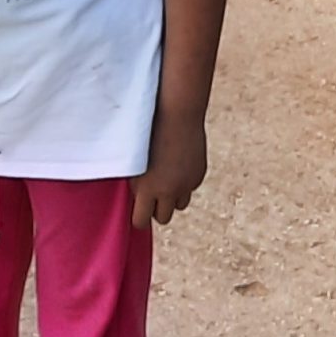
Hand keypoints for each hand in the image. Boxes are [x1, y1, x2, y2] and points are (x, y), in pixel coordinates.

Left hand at [131, 109, 208, 228]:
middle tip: (153, 196)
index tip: (138, 210)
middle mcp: (169, 190)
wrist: (177, 115)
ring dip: (173, 197)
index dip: (139, 218)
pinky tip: (179, 165)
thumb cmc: (149, 133)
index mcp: (148, 188)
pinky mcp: (199, 174)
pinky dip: (185, 182)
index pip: (141, 221)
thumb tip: (138, 201)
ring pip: (180, 204)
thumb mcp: (136, 163)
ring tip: (167, 179)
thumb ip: (138, 185)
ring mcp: (187, 183)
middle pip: (163, 218)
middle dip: (158, 209)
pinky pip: (191, 187)